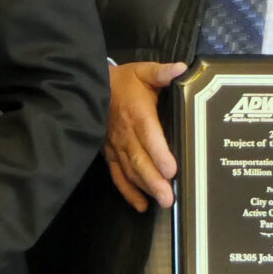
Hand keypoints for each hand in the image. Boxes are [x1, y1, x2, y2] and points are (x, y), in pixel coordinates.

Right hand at [105, 61, 188, 211]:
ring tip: (160, 203)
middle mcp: (125, 133)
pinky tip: (141, 205)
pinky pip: (117, 175)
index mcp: (137, 113)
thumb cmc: (123, 81)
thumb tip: (180, 69)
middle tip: (168, 198)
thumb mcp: (143, 71)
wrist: (91, 87)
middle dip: (154, 180)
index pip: (149, 135)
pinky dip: (128, 191)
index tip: (171, 169)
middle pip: (139, 159)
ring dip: (144, 188)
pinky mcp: (109, 153)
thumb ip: (161, 72)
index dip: (158, 153)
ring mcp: (115, 146)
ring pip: (129, 170)